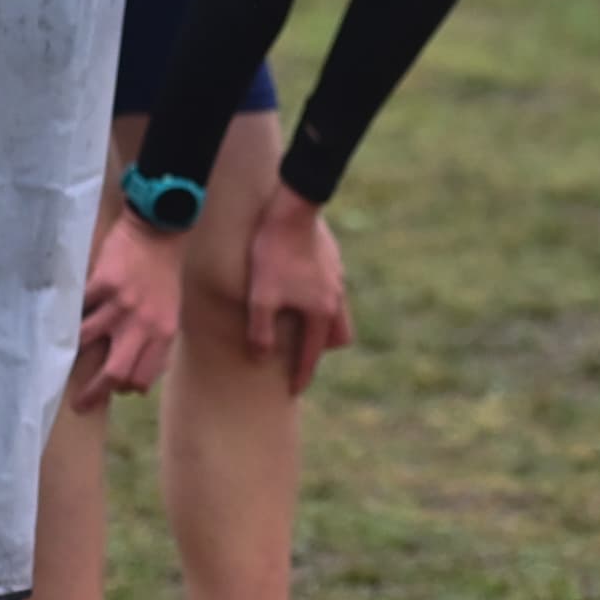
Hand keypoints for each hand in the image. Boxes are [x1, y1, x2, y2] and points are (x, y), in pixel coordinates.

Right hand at [72, 213, 186, 410]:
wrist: (159, 232)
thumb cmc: (163, 274)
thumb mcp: (170, 312)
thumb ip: (156, 342)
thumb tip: (138, 376)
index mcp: (163, 333)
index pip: (141, 377)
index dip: (124, 388)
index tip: (113, 390)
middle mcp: (143, 324)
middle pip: (116, 371)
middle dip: (95, 392)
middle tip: (80, 402)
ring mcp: (121, 305)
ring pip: (88, 341)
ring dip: (72, 350)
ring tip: (62, 354)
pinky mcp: (102, 285)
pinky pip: (78, 309)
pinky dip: (69, 316)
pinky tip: (61, 319)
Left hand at [244, 185, 354, 394]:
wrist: (292, 207)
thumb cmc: (273, 253)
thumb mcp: (260, 296)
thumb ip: (261, 331)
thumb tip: (261, 357)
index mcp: (320, 312)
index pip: (312, 355)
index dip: (302, 375)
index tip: (294, 391)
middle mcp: (335, 299)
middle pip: (339, 337)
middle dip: (323, 350)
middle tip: (301, 354)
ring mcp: (337, 278)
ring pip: (336, 312)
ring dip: (322, 322)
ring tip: (300, 321)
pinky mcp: (332, 260)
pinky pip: (330, 290)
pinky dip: (319, 299)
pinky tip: (299, 288)